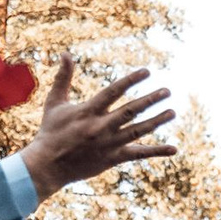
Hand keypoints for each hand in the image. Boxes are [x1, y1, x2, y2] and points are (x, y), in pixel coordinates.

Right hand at [19, 59, 178, 197]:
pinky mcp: (113, 159)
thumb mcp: (54, 102)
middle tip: (167, 91)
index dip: (131, 80)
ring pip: (137, 131)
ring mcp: (108, 144)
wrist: (47, 166)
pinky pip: (138, 154)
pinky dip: (156, 152)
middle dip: (150, 100)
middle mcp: (100, 127)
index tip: (147, 71)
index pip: (113, 92)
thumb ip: (63, 77)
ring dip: (157, 121)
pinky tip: (174, 149)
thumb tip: (66, 53)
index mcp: (87, 111)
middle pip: (130, 112)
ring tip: (172, 112)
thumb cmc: (50, 131)